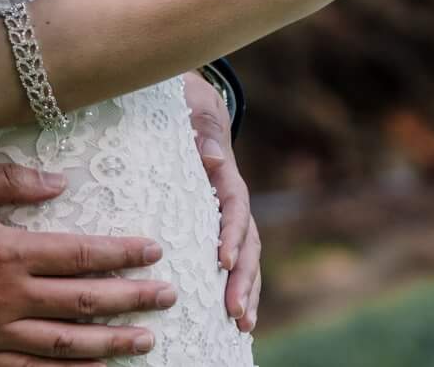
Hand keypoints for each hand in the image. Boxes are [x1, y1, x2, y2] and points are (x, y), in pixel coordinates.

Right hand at [0, 165, 176, 365]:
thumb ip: (8, 180)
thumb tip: (60, 182)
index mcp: (7, 252)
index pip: (80, 254)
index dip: (122, 254)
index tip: (155, 250)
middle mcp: (8, 299)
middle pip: (83, 302)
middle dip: (132, 300)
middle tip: (169, 296)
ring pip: (65, 345)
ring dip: (110, 344)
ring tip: (147, 341)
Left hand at [183, 73, 259, 332]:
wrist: (191, 108)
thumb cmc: (186, 110)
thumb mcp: (193, 109)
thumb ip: (203, 129)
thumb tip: (211, 155)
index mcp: (226, 176)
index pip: (235, 207)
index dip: (232, 233)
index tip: (222, 261)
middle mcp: (233, 200)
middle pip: (248, 243)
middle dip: (244, 279)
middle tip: (235, 311)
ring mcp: (229, 218)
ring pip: (246, 258)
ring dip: (246, 291)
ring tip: (241, 325)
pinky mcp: (218, 230)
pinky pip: (235, 262)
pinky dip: (239, 288)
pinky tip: (233, 320)